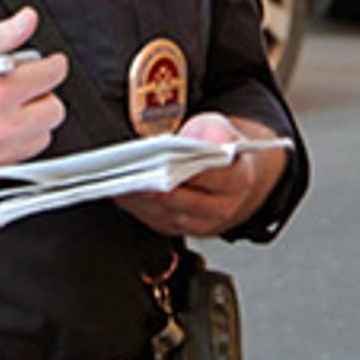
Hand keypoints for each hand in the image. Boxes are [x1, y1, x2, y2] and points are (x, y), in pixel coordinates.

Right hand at [0, 7, 66, 187]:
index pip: (52, 75)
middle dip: (41, 94)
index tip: (43, 63)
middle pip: (54, 110)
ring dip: (31, 122)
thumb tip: (27, 20)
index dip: (49, 63)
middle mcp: (1, 129)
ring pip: (42, 138)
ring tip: (3, 109)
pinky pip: (21, 159)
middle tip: (18, 86)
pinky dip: (14, 145)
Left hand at [116, 113, 286, 237]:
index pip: (209, 176)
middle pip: (184, 201)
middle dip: (157, 189)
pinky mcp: (181, 230)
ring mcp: (202, 223)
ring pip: (168, 215)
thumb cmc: (220, 149)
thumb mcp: (220, 129)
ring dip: (142, 201)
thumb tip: (207, 142)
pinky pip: (157, 222)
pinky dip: (138, 208)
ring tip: (121, 184)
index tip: (163, 162)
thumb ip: (216, 132)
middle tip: (133, 176)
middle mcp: (222, 208)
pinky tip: (122, 193)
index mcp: (238, 180)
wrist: (230, 176)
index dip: (186, 170)